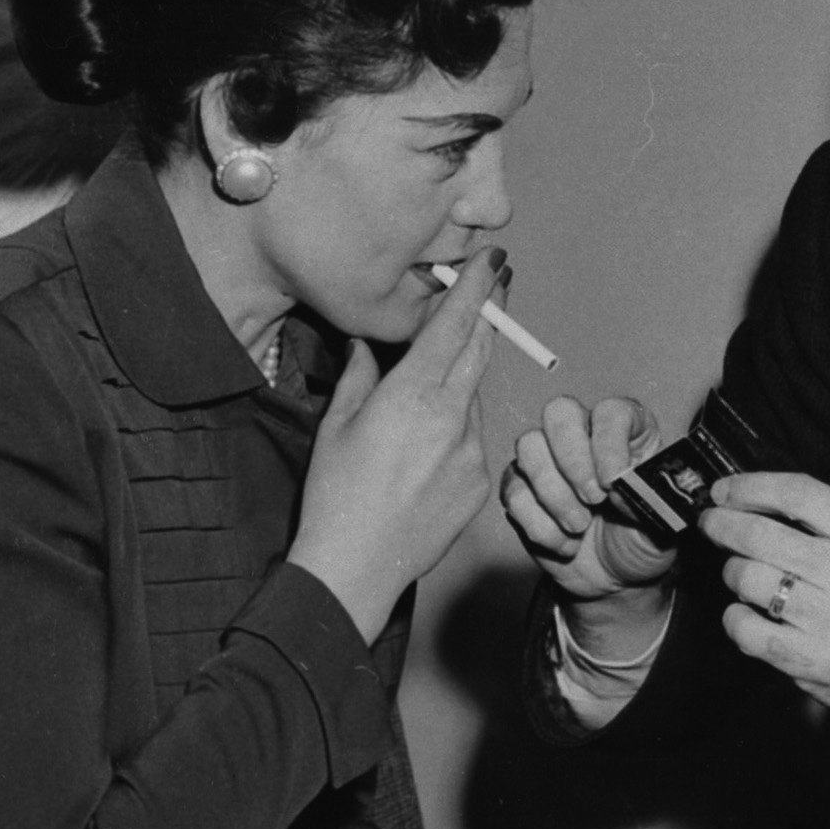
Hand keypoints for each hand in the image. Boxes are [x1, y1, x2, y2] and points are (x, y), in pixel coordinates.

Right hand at [288, 248, 500, 642]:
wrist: (357, 567)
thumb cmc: (334, 495)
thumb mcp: (337, 425)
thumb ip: (361, 374)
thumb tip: (368, 343)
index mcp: (413, 394)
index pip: (456, 326)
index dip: (477, 288)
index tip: (492, 261)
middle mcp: (452, 417)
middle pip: (480, 351)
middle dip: (489, 317)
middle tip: (494, 289)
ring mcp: (472, 451)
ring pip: (473, 398)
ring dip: (460, 384)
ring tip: (422, 404)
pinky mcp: (480, 482)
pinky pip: (473, 439)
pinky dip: (457, 430)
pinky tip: (423, 454)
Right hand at [503, 392, 679, 640]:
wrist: (616, 577)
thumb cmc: (643, 539)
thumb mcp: (665, 524)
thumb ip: (652, 502)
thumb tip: (621, 490)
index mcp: (628, 432)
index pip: (611, 412)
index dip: (609, 443)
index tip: (615, 483)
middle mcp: (584, 436)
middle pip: (559, 412)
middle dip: (573, 460)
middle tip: (594, 500)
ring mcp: (547, 460)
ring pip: (529, 447)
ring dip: (555, 495)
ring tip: (581, 527)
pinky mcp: (520, 490)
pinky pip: (514, 494)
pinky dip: (541, 526)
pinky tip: (566, 544)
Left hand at [695, 469, 829, 735]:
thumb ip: (827, 520)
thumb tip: (753, 499)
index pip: (798, 494)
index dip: (749, 488)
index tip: (724, 491)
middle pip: (761, 535)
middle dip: (723, 525)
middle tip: (712, 523)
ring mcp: (829, 619)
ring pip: (747, 578)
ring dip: (733, 572)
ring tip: (743, 575)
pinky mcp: (808, 658)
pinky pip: (744, 627)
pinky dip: (734, 617)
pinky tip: (746, 613)